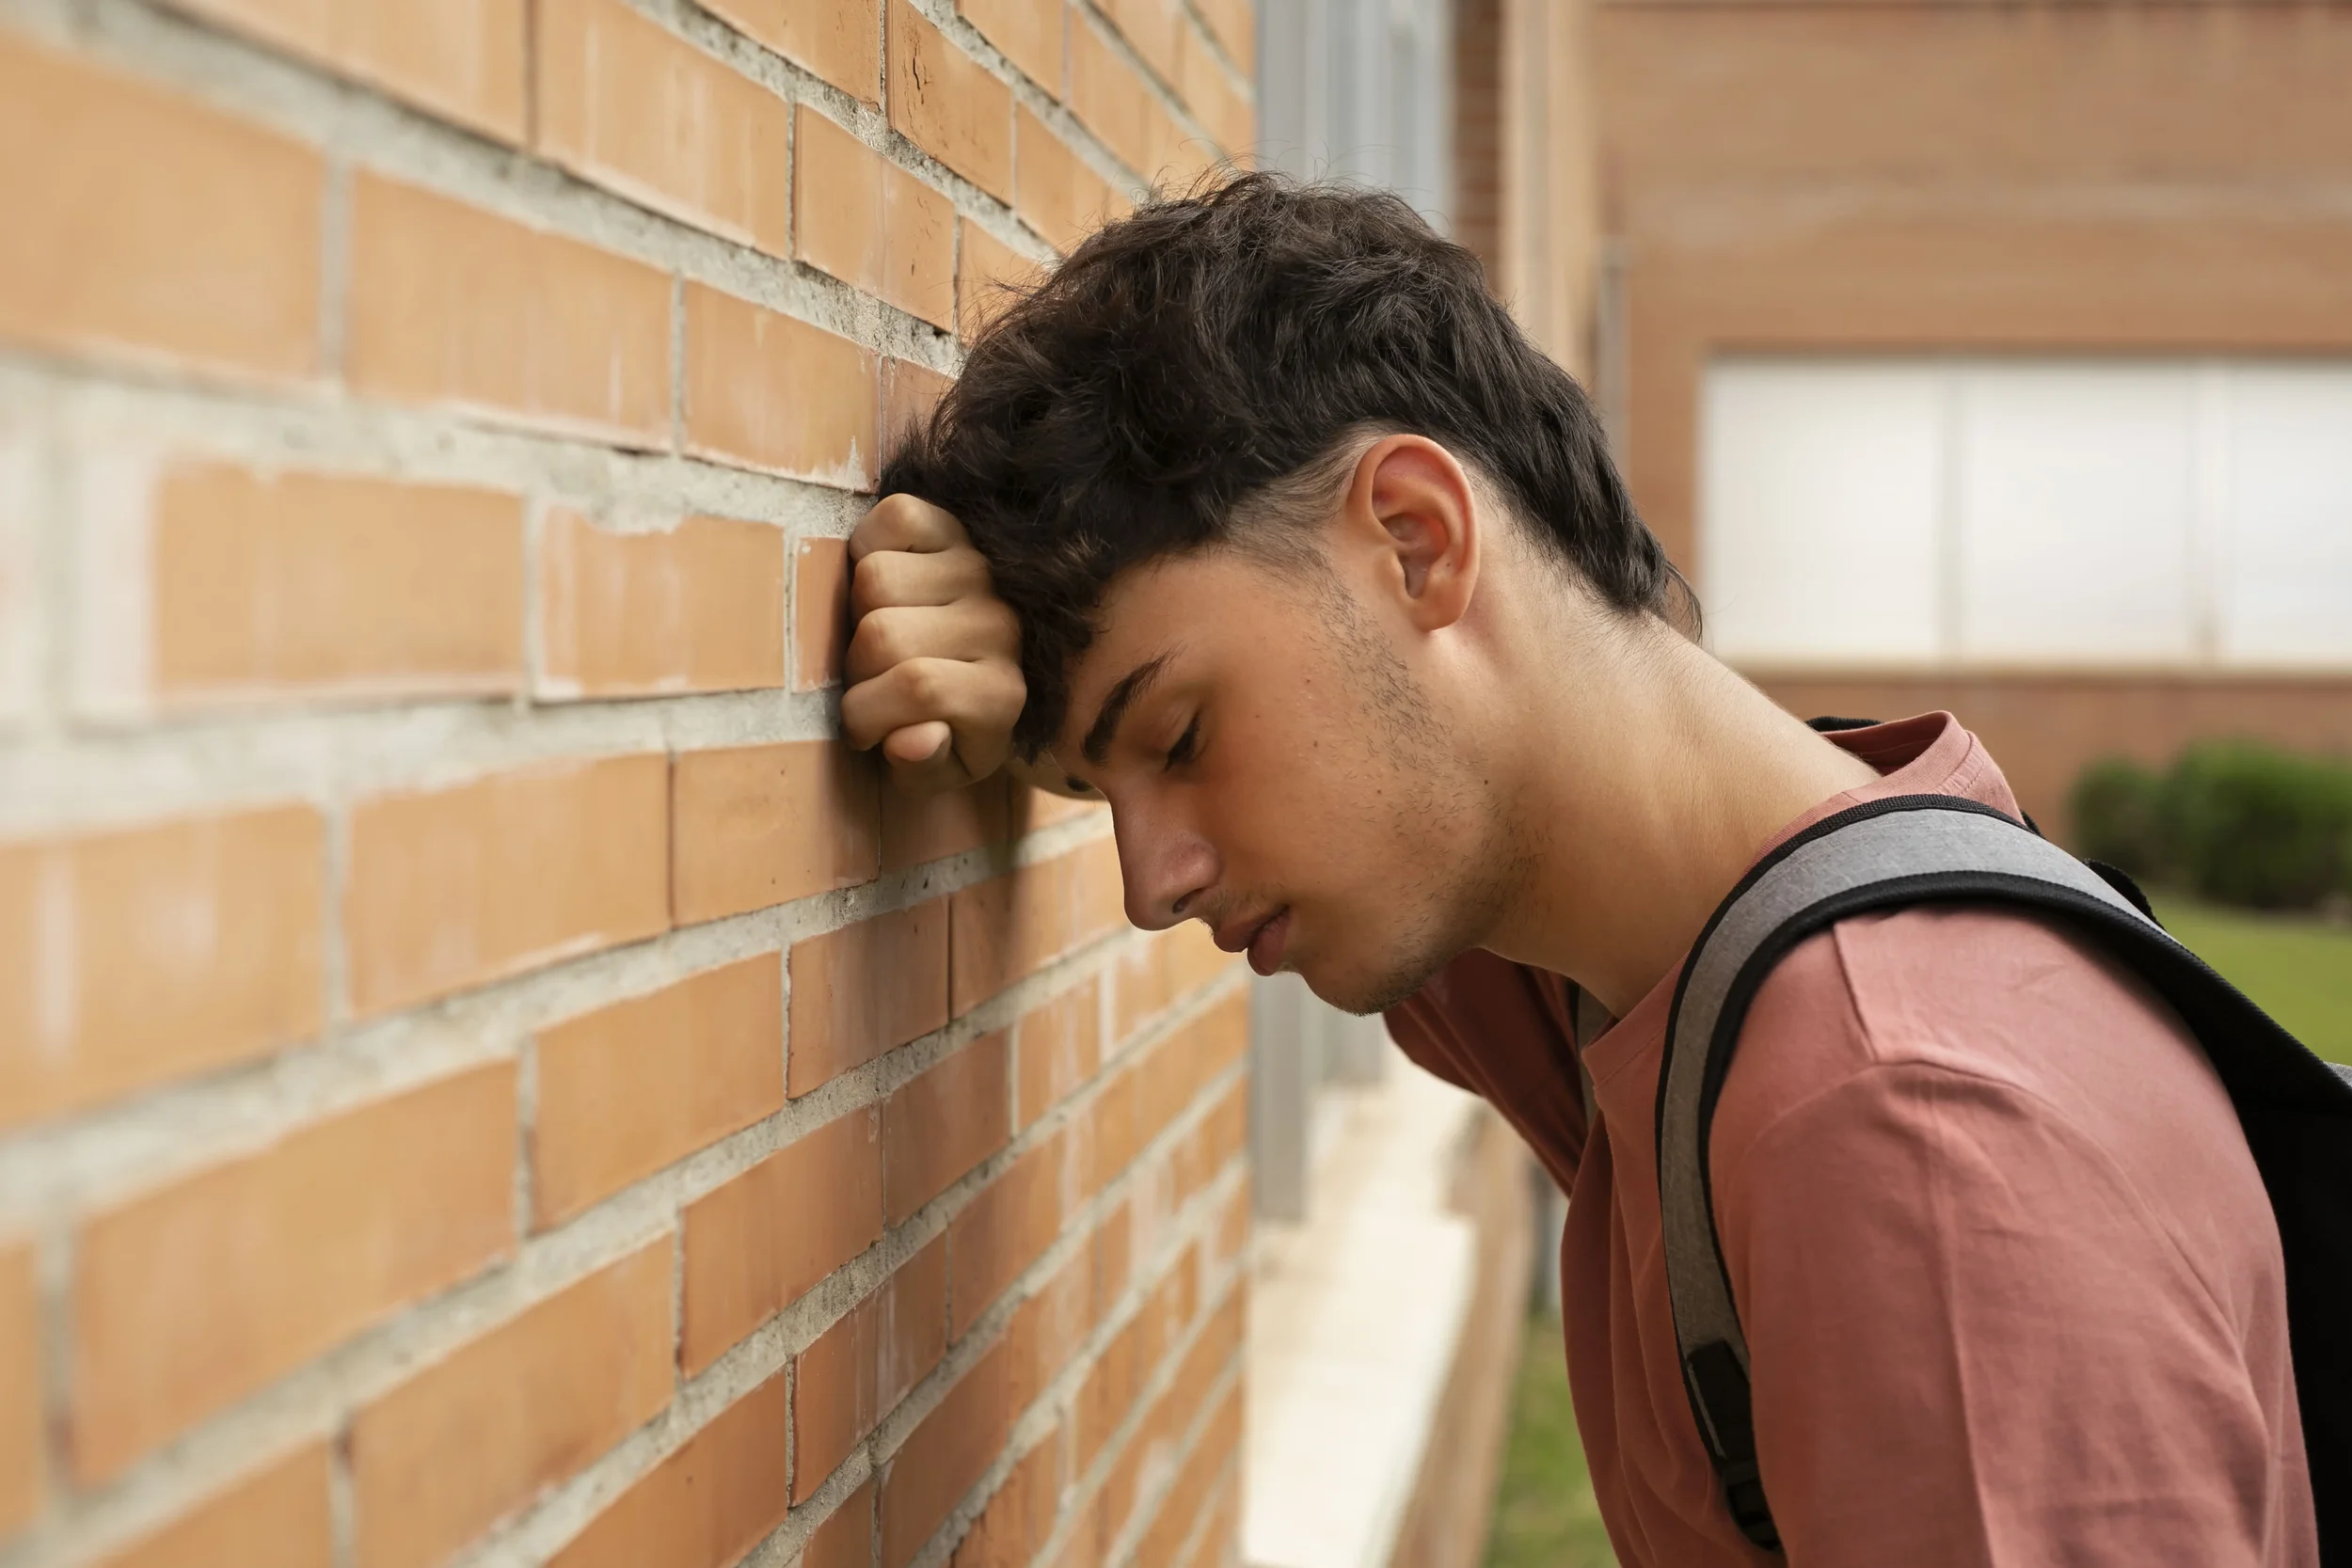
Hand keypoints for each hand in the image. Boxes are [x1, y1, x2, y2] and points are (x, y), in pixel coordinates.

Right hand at [841, 495, 1026, 793]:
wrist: (980, 680)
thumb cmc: (950, 732)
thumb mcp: (939, 771)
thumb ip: (923, 768)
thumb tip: (909, 740)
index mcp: (1001, 694)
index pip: (917, 688)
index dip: (866, 715)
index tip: (863, 732)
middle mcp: (999, 624)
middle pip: (882, 632)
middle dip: (856, 669)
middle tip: (869, 685)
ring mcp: (979, 572)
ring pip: (875, 578)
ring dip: (856, 614)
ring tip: (875, 641)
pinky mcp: (956, 530)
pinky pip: (895, 516)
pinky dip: (869, 544)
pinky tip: (881, 589)